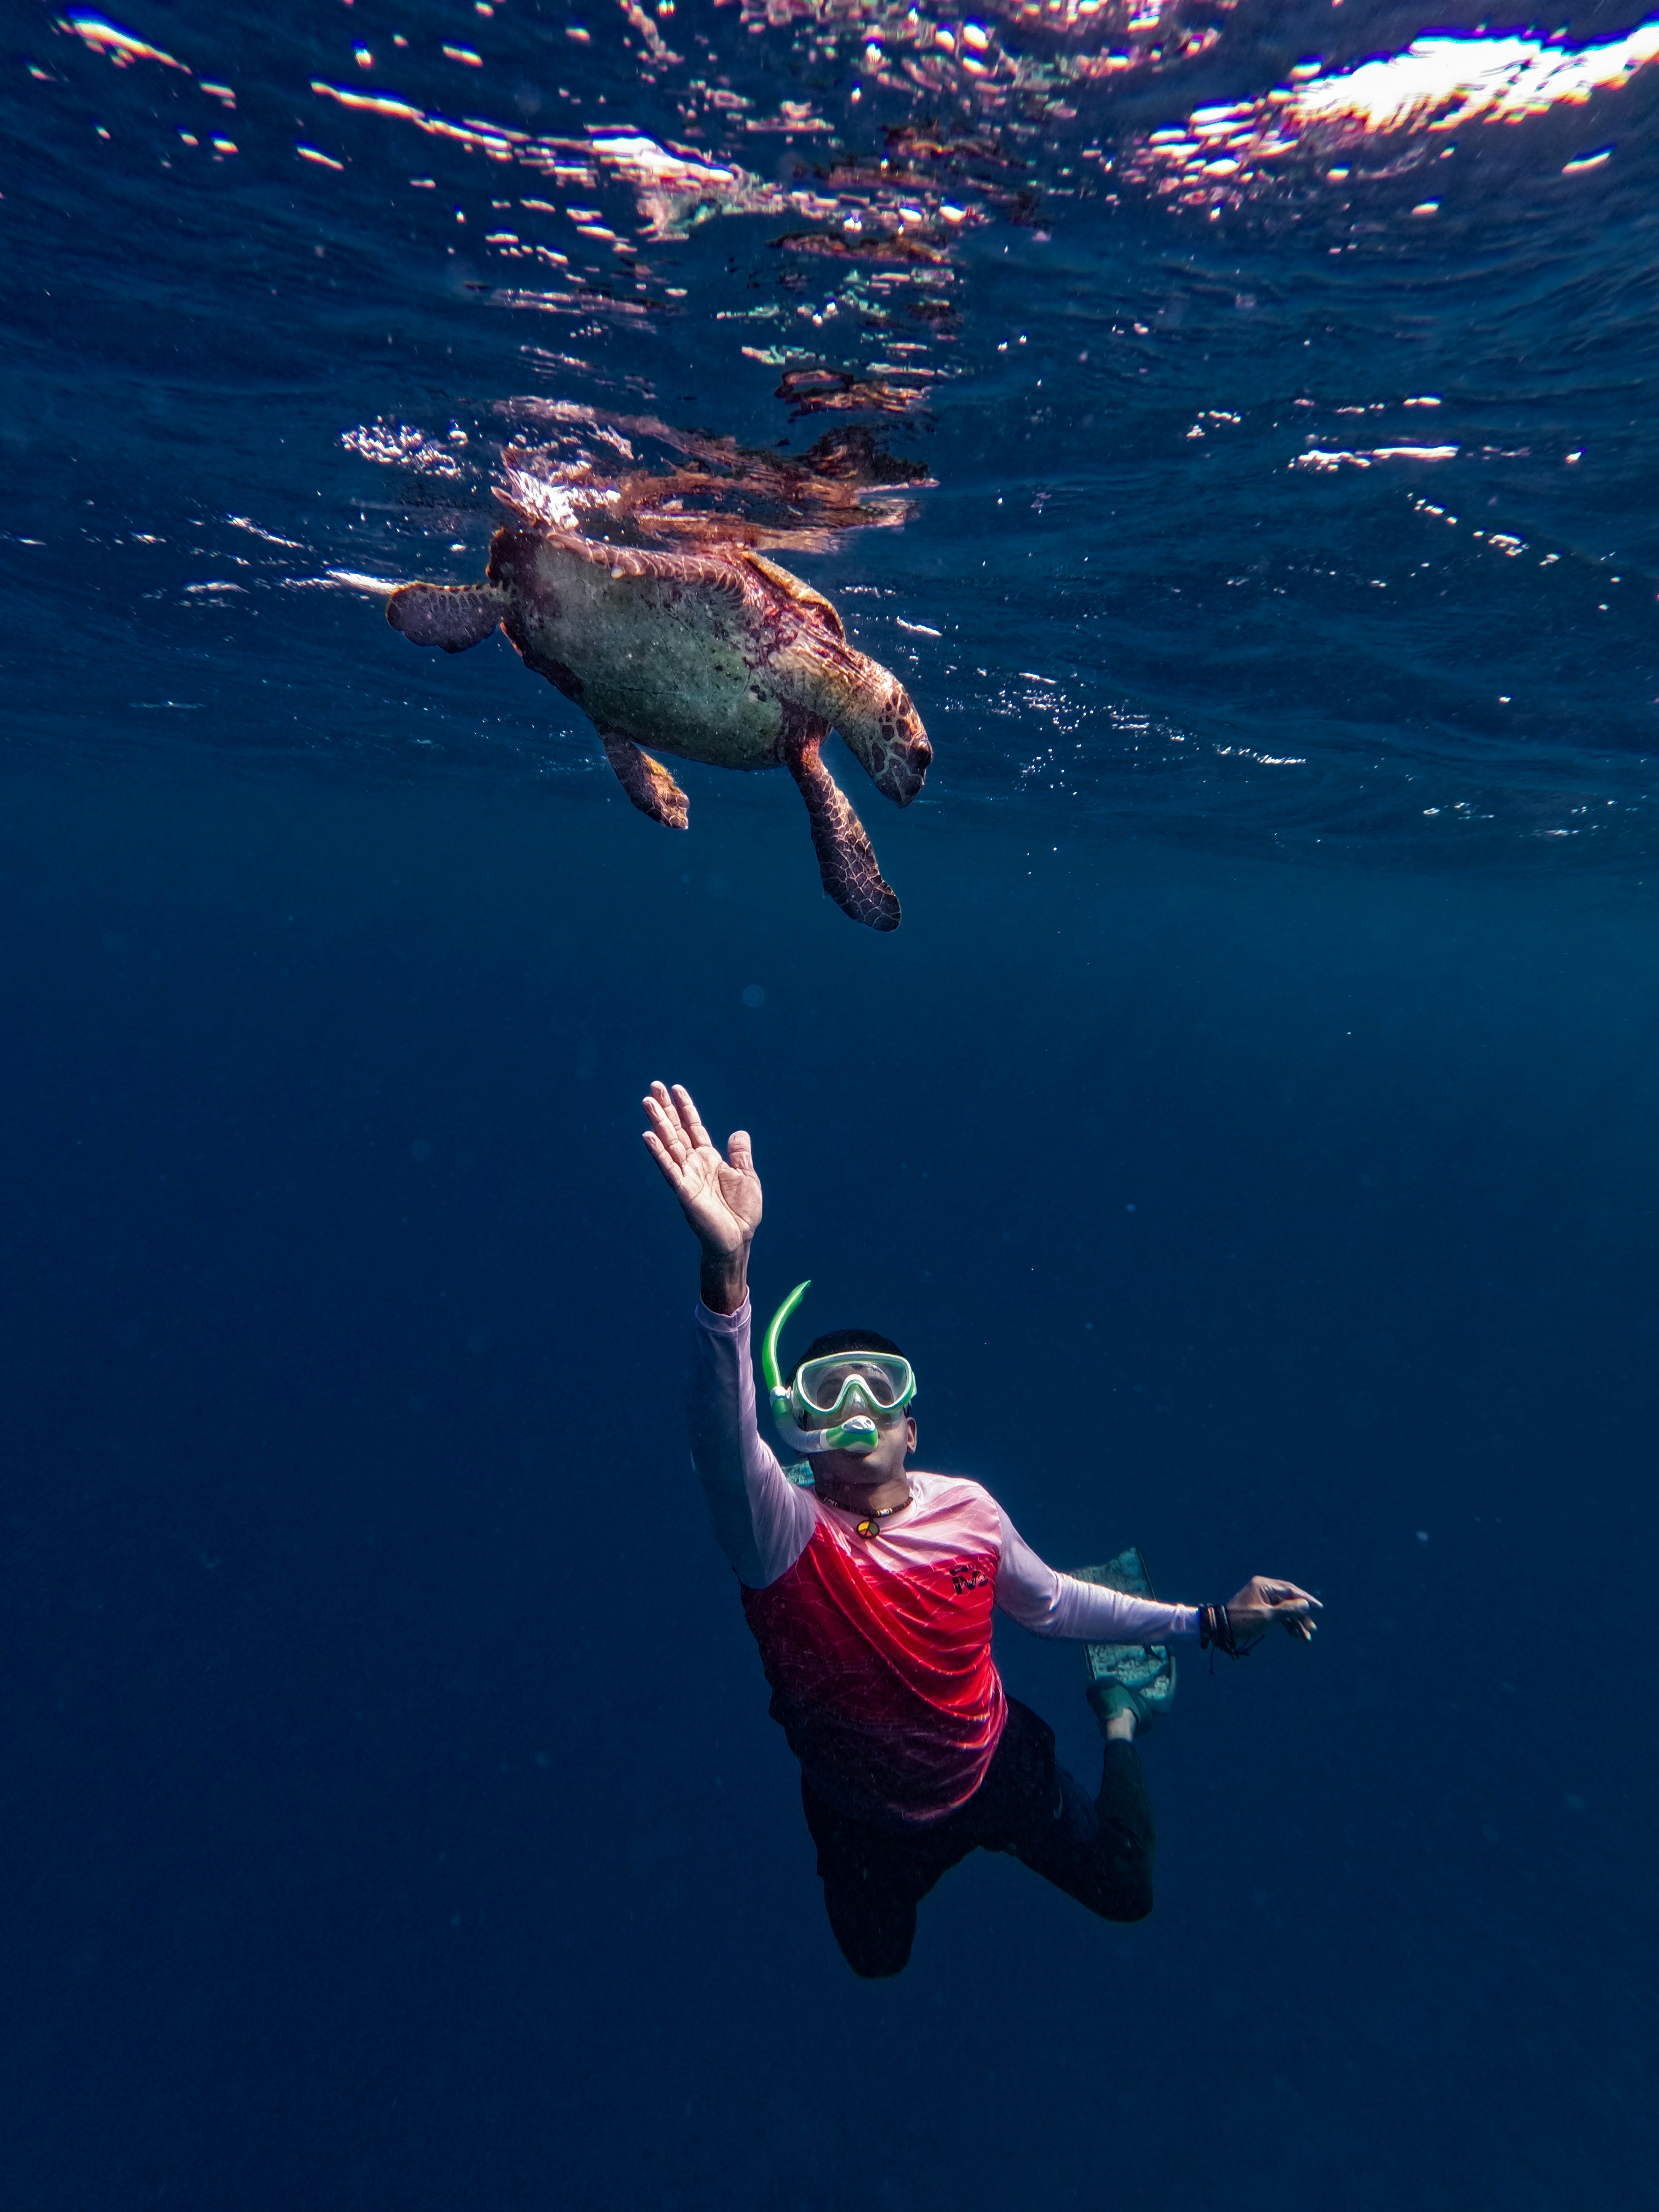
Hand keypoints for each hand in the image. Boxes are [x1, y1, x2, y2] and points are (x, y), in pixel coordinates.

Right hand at [642, 1082, 761, 1312]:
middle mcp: (694, 1164)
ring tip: (647, 1102)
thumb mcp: (747, 1177)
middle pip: (676, 1131)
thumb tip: (739, 1132)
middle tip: (653, 1087)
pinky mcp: (683, 1191)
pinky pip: (669, 1169)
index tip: (676, 1089)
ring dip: (657, 1123)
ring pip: (668, 1144)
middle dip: (666, 1109)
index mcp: (709, 1159)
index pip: (694, 1128)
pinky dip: (658, 1153)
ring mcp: (686, 1176)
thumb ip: (740, 1155)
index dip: (686, 1109)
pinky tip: (648, 1136)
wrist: (739, 1238)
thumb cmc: (742, 1212)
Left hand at [1224, 1576, 1320, 1646]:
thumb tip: (1306, 1604)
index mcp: (1264, 1585)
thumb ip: (1288, 1609)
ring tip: (1306, 1638)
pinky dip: (1287, 1625)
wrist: (1222, 1629)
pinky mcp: (1261, 1609)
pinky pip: (1278, 1615)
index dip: (1306, 1600)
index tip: (1319, 1608)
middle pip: (1290, 1601)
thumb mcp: (1267, 1616)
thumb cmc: (1243, 1621)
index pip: (1291, 1590)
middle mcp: (1264, 1589)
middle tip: (1312, 1629)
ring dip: (1296, 1623)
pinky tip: (1296, 1636)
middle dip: (1301, 1616)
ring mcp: (1263, 1599)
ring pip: (1285, 1610)